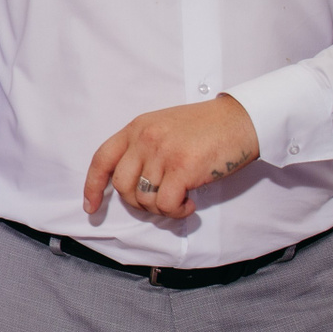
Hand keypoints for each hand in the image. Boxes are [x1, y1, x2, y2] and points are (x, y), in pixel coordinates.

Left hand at [83, 95, 259, 220]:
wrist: (241, 120)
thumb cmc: (207, 127)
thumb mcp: (165, 127)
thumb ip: (144, 149)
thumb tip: (135, 186)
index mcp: (136, 128)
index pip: (102, 159)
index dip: (92, 186)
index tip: (91, 207)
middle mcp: (145, 139)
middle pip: (121, 185)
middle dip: (137, 203)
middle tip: (160, 202)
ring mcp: (162, 153)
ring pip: (144, 198)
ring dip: (161, 208)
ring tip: (180, 200)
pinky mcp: (183, 168)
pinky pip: (166, 204)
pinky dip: (177, 211)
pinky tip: (190, 203)